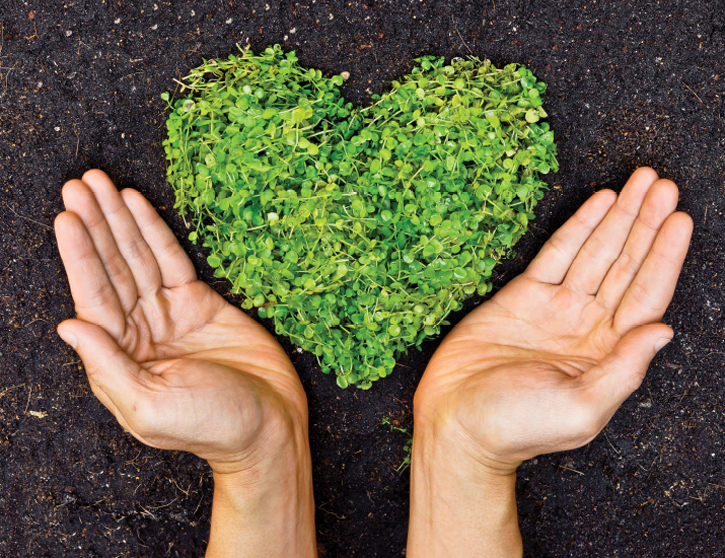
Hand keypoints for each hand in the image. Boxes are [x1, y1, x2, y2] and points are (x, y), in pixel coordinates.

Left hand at [55, 169, 307, 471]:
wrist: (269, 424)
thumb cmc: (210, 426)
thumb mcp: (151, 407)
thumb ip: (108, 367)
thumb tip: (68, 325)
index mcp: (120, 357)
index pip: (94, 297)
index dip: (81, 256)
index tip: (68, 216)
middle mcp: (138, 330)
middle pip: (111, 268)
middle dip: (95, 225)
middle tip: (79, 183)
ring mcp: (169, 313)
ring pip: (138, 257)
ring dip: (118, 219)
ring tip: (100, 183)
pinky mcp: (200, 302)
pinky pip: (172, 260)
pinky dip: (155, 231)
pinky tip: (137, 204)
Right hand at [415, 167, 692, 472]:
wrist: (458, 421)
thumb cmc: (519, 426)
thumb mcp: (581, 409)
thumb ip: (624, 370)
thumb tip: (664, 331)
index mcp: (609, 352)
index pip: (647, 295)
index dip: (665, 256)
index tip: (679, 219)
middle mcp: (588, 324)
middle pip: (626, 264)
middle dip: (646, 223)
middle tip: (664, 185)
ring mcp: (556, 307)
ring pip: (596, 252)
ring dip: (619, 217)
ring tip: (641, 182)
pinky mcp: (521, 296)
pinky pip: (556, 254)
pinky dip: (578, 227)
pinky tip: (598, 204)